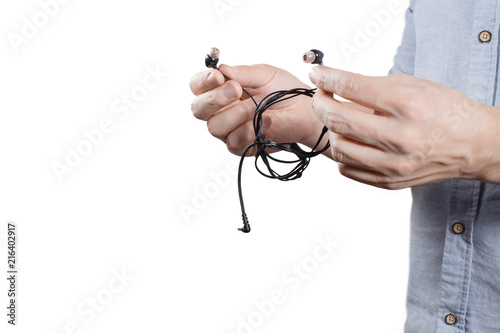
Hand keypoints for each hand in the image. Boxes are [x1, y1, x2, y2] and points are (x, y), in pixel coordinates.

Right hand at [189, 64, 323, 154]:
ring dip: (236, 114)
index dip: (202, 81)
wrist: (305, 112)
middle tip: (235, 90)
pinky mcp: (241, 146)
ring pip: (215, 126)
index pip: (197, 86)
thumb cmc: (284, 91)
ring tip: (256, 105)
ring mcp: (228, 130)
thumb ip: (243, 73)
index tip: (217, 76)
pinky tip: (266, 121)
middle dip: (214, 98)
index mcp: (220, 89)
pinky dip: (249, 129)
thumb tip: (222, 69)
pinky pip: (234, 141)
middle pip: (198, 109)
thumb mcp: (265, 74)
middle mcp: (219, 111)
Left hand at [309, 66, 499, 188]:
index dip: (326, 78)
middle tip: (321, 96)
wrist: (473, 144)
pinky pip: (347, 169)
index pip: (351, 87)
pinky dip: (342, 153)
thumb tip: (333, 85)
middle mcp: (400, 137)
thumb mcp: (412, 86)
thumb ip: (371, 87)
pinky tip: (350, 141)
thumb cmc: (444, 110)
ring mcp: (394, 164)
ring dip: (331, 130)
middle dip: (321, 103)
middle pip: (338, 119)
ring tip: (339, 120)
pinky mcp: (390, 181)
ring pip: (338, 147)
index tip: (317, 74)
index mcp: (407, 105)